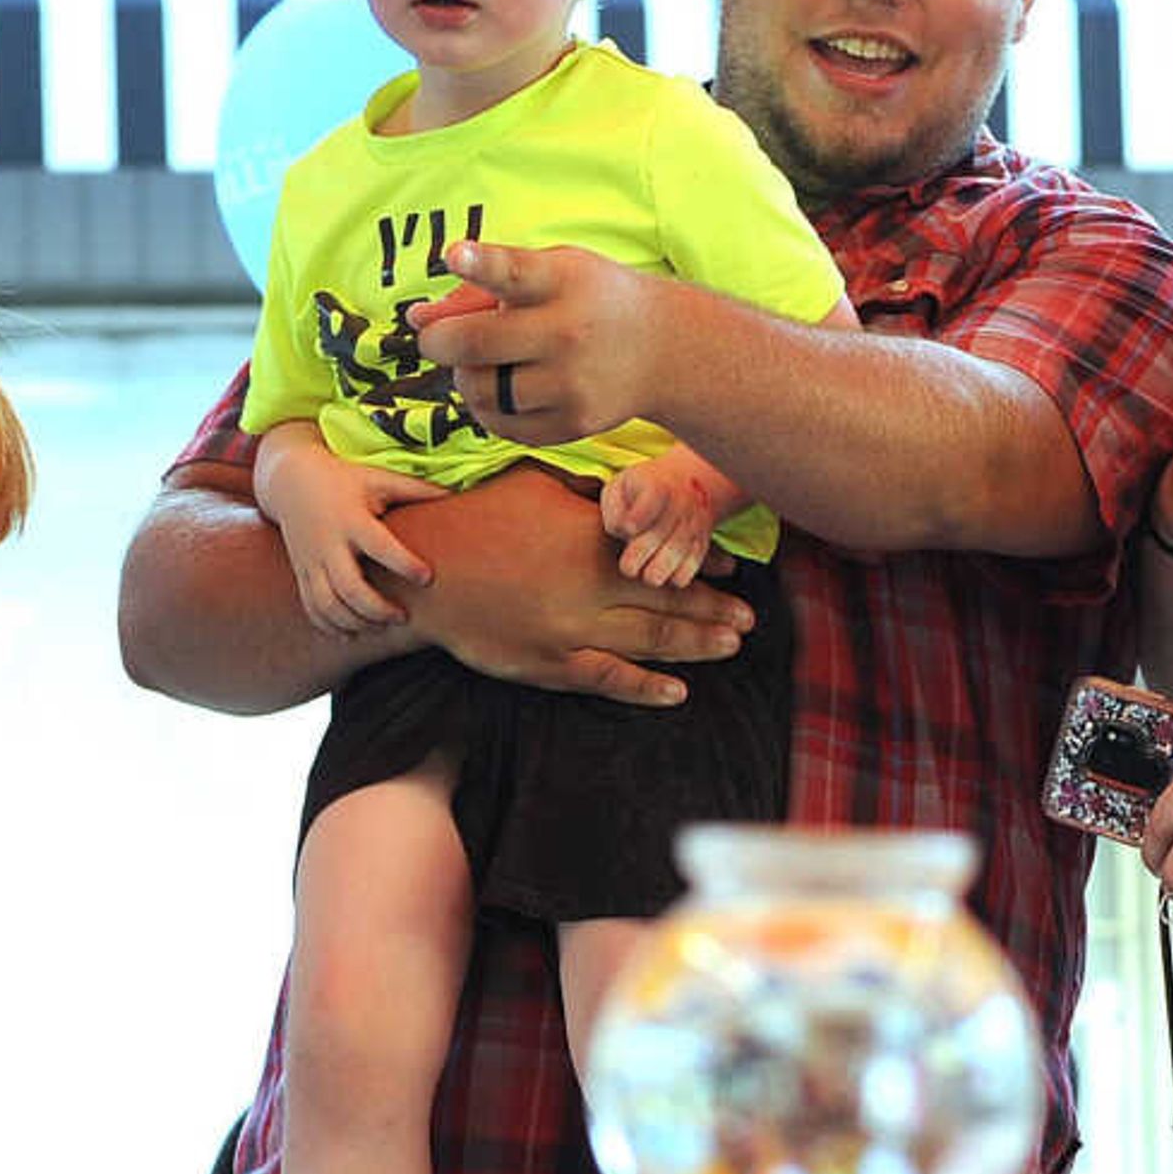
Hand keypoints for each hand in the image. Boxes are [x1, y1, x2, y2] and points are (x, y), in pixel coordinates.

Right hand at [269, 456, 448, 636]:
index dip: (404, 564)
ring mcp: (311, 561)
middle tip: (404, 617)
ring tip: (382, 627)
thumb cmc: (344, 481)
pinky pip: (312, 608)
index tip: (427, 577)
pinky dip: (330, 627)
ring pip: (329, 605)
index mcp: (352, 519)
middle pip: (350, 587)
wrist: (290, 481)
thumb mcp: (378, 479)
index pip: (379, 546)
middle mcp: (329, 543)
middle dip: (378, 609)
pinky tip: (352, 634)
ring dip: (356, 623)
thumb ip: (414, 490)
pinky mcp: (302, 573)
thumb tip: (456, 494)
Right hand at [405, 466, 753, 707]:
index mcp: (589, 541)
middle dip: (714, 612)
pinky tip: (678, 692)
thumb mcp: (538, 482)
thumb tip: (634, 499)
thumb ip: (592, 493)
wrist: (423, 572)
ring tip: (730, 646)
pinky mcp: (545, 666)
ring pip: (648, 644)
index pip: (663, 557)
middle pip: (667, 603)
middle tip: (750, 620)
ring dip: (696, 646)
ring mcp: (568, 633)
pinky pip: (607, 681)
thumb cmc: (478, 516)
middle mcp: (587, 590)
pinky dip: (646, 688)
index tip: (734, 574)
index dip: (704, 568)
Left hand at [409, 239, 674, 445]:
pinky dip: (488, 408)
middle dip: (437, 342)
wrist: (661, 348)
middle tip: (434, 339)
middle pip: (475, 344)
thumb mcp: (552, 270)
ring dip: (465, 377)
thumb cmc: (588, 298)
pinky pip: (500, 424)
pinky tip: (505, 388)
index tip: (456, 254)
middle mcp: (568, 333)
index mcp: (563, 281)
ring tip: (482, 364)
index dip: (481, 264)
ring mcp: (571, 384)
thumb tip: (416, 319)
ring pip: (479, 391)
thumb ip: (485, 285)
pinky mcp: (572, 423)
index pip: (515, 273)